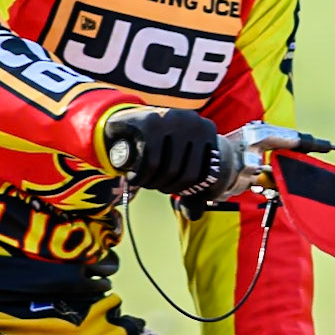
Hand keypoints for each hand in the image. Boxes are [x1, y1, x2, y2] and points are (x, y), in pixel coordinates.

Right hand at [103, 106, 221, 195]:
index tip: (171, 187)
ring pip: (169, 170)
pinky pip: (151, 164)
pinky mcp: (151, 122)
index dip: (186, 189)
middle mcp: (194, 121)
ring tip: (144, 180)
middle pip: (187, 174)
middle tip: (154, 185)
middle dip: (168, 187)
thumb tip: (194, 215)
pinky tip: (133, 178)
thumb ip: (190, 186)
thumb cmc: (159, 147)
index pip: (206, 175)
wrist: (127, 123)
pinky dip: (141, 178)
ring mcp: (173, 119)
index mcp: (207, 130)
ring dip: (153, 184)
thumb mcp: (179, 162)